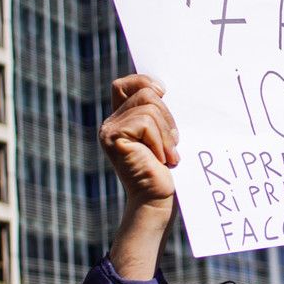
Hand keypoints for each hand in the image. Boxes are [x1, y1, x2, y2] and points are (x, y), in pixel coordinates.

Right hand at [99, 75, 178, 279]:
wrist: (158, 201)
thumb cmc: (167, 172)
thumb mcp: (165, 136)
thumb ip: (159, 115)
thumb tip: (163, 88)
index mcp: (123, 119)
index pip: (126, 84)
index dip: (144, 81)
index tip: (164, 93)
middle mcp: (111, 122)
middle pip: (145, 93)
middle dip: (168, 116)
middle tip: (173, 143)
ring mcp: (109, 130)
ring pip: (148, 107)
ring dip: (166, 133)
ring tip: (168, 155)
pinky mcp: (113, 138)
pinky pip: (145, 122)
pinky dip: (159, 141)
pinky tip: (160, 160)